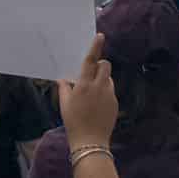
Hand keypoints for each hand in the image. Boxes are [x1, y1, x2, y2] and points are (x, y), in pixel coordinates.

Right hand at [58, 34, 117, 149]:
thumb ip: (64, 88)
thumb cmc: (73, 121)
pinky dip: (104, 92)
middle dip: (100, 65)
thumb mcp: (64, 104)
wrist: (90, 141)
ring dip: (102, 79)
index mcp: (84, 85)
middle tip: (92, 73)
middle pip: (105, 66)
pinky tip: (97, 105)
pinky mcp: (115, 104)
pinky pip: (111, 91)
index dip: (96, 47)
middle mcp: (99, 87)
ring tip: (92, 93)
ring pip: (109, 79)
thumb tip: (64, 79)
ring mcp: (109, 95)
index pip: (91, 61)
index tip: (100, 36)